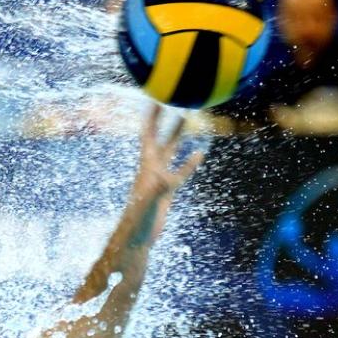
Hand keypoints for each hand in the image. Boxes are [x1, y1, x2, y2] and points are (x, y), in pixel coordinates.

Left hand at [129, 104, 203, 244]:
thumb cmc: (137, 221)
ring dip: (176, 134)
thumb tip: (165, 178)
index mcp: (146, 167)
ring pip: (170, 150)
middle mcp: (151, 168)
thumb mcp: (146, 202)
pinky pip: (181, 171)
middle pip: (159, 137)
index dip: (150, 119)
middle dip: (164, 118)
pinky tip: (200, 153)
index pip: (147, 136)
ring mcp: (159, 178)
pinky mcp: (167, 190)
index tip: (154, 98)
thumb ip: (155, 189)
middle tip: (170, 99)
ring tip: (185, 117)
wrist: (137, 238)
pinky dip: (190, 161)